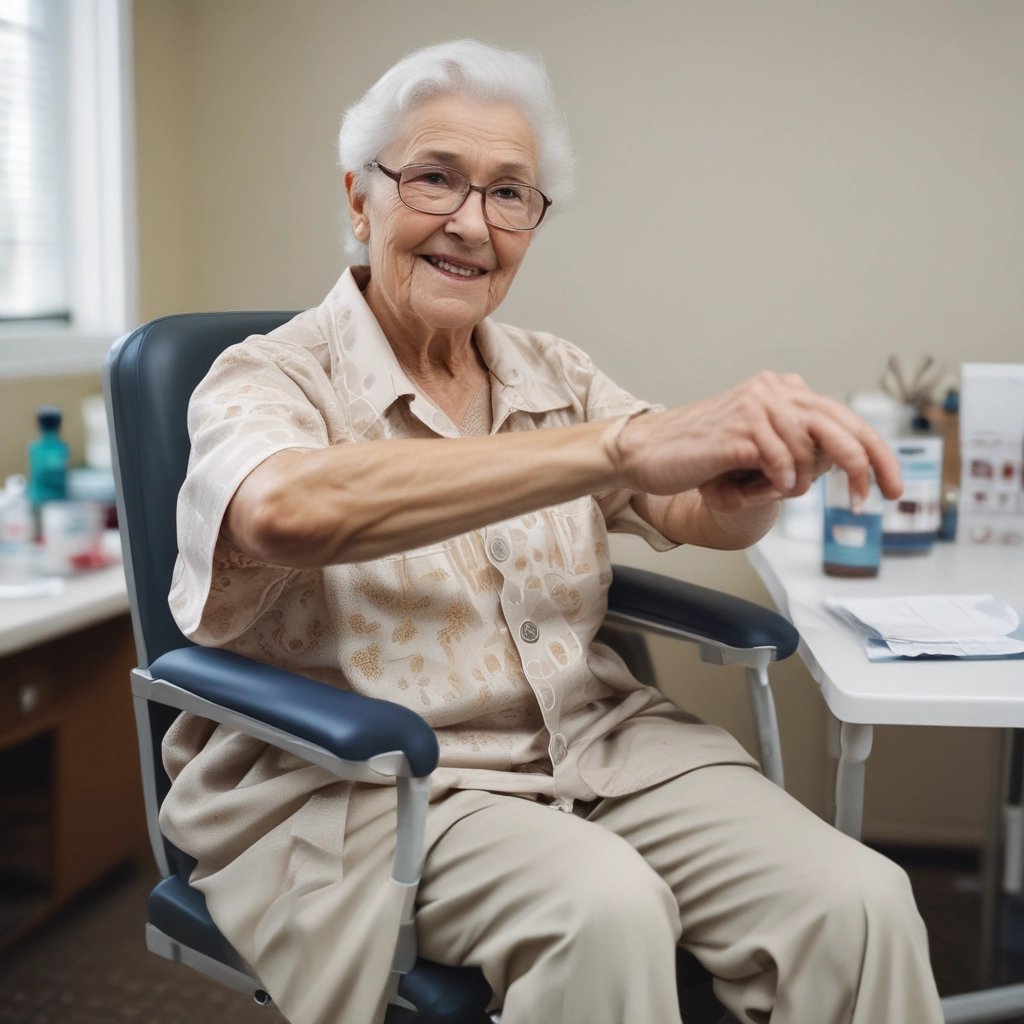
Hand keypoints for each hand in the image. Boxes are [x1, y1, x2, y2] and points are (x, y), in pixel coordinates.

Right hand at [613, 372, 902, 509]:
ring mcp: (758, 406)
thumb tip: (838, 463)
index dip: (877, 454)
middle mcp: (775, 390)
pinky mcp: (740, 429)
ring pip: (809, 452)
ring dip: (795, 483)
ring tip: (766, 490)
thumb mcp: (757, 447)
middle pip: (843, 428)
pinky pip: (780, 462)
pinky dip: (777, 482)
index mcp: (783, 390)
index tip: (891, 487)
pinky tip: (762, 487)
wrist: (647, 453)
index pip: (846, 420)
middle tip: (874, 499)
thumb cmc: (701, 455)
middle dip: (866, 467)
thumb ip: (795, 445)